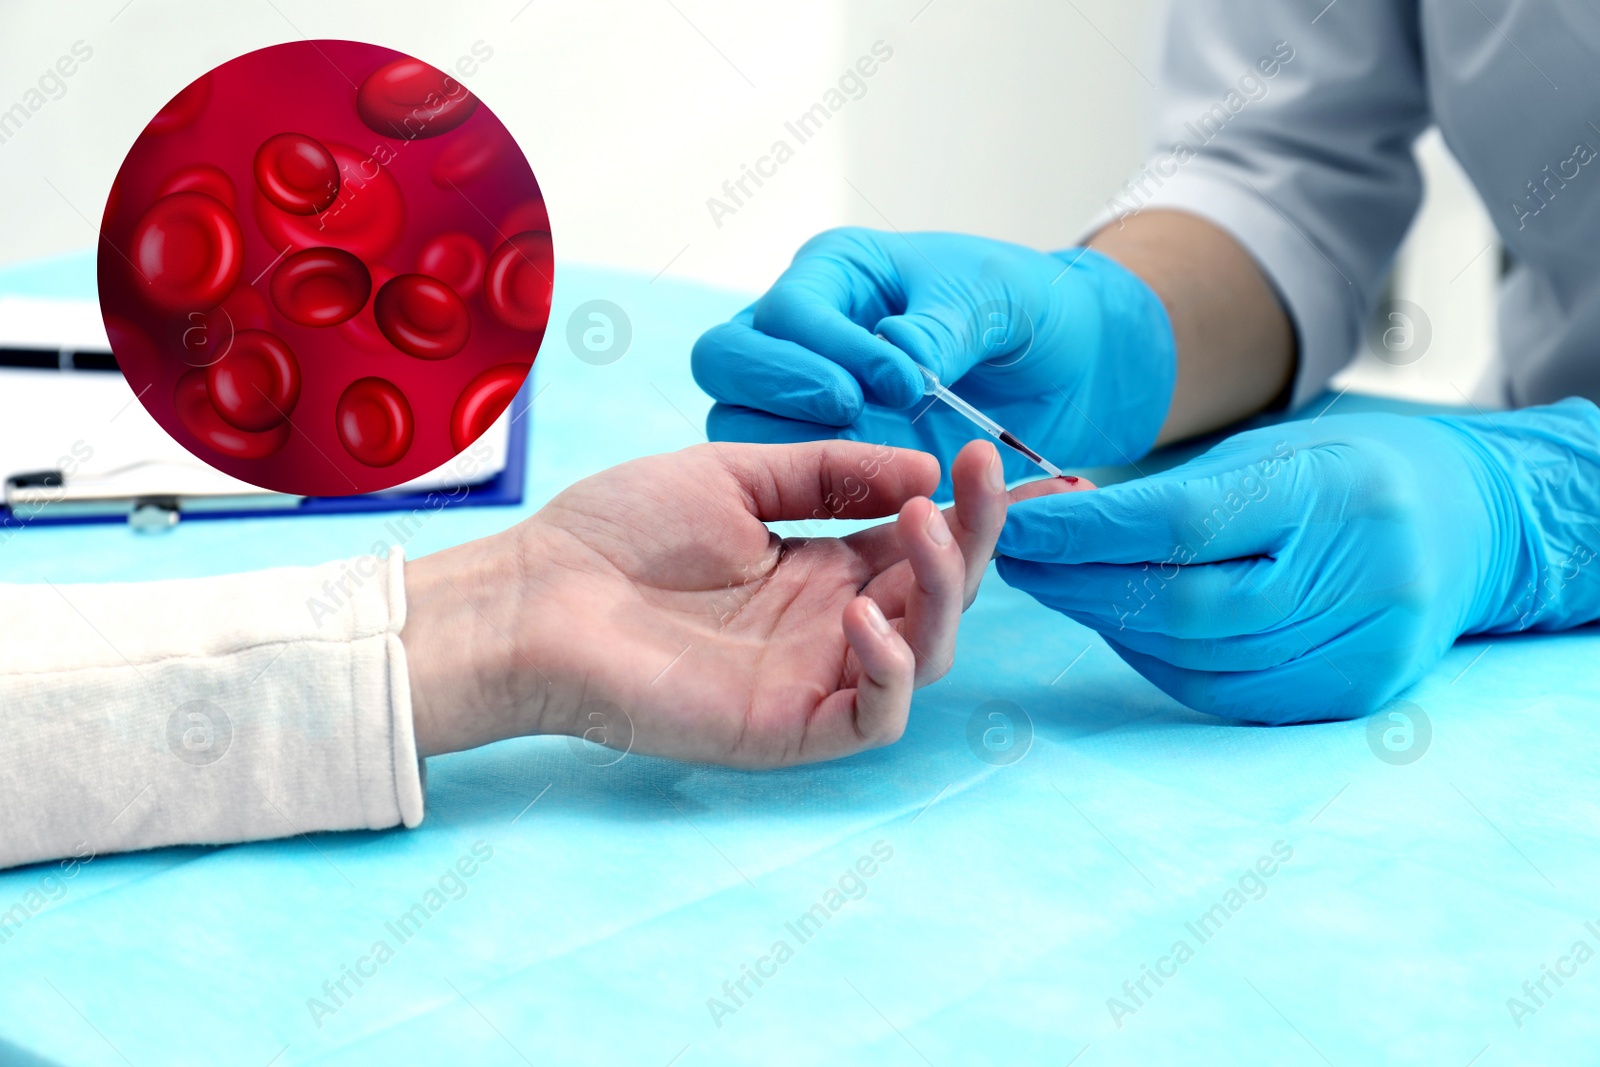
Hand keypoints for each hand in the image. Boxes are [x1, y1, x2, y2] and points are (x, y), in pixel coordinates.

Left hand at [402, 439, 1082, 765]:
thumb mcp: (734, 476)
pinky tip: (862, 614)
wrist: (535, 595)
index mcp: (822, 567)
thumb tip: (926, 471)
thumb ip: (830, 472)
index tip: (985, 455)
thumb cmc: (617, 533)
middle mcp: (830, 623)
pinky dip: (889, 670)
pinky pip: (874, 716)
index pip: (920, 544)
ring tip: (917, 529)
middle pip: (941, 596)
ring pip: (926, 653)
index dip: (964, 506)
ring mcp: (813, 677)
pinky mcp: (787, 727)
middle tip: (972, 480)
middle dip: (972, 538)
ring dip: (944, 593)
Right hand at [690, 227, 1175, 489]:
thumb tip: (897, 348)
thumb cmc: (1031, 307)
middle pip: (727, 357)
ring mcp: (808, 397)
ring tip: (873, 459)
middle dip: (779, 388)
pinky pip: (788, 477)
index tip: (902, 381)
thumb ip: (947, 322)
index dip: (830, 347)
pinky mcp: (831, 454)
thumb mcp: (999, 299)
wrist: (1072, 364)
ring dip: (792, 446)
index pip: (789, 308)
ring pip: (740, 422)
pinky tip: (887, 492)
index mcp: (837, 273)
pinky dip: (823, 490)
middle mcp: (805, 333)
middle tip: (852, 410)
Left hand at [995, 403, 1599, 723]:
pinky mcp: (1353, 694)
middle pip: (1182, 602)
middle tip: (1021, 561)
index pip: (1181, 523)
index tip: (1019, 522)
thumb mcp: (1272, 452)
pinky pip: (1226, 692)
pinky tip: (1124, 628)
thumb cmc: (1349, 474)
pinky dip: (1159, 661)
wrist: (1470, 523)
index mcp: (1335, 491)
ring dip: (1109, 625)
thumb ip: (1173, 494)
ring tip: (1063, 588)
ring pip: (1196, 655)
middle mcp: (1359, 574)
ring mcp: (1363, 644)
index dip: (1086, 532)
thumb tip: (1054, 522)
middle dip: (1082, 585)